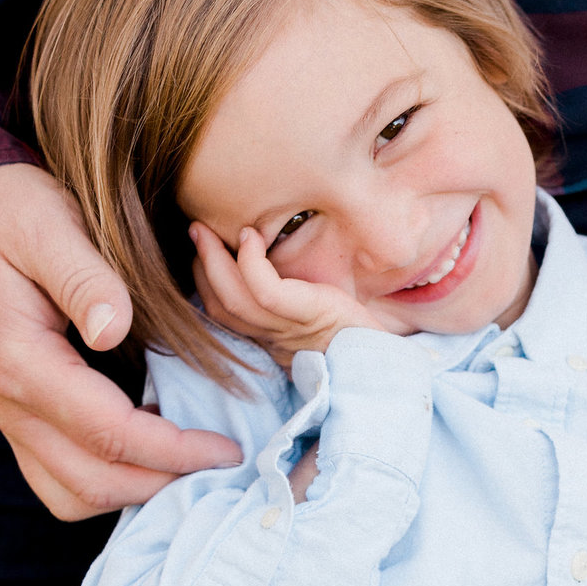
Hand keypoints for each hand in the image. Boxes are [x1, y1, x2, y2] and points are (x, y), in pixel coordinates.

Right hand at [0, 164, 242, 519]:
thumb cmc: (5, 211)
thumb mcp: (48, 224)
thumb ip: (85, 278)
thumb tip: (116, 330)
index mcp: (18, 361)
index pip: (107, 433)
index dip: (173, 450)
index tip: (226, 448)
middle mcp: (6, 403)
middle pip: (91, 483)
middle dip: (162, 483)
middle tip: (222, 464)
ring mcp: (7, 416)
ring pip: (70, 495)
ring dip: (132, 492)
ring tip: (188, 464)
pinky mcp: (15, 417)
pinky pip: (59, 477)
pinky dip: (108, 480)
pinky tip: (150, 451)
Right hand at [190, 222, 386, 366]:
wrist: (391, 357)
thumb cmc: (358, 332)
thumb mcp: (316, 313)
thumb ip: (290, 299)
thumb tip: (263, 261)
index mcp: (272, 339)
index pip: (222, 314)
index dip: (204, 281)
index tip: (199, 251)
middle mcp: (274, 338)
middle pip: (220, 307)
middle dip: (201, 266)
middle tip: (195, 230)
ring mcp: (291, 329)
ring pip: (235, 299)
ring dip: (214, 260)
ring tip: (206, 228)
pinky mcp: (312, 315)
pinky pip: (267, 293)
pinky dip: (251, 264)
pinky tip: (249, 238)